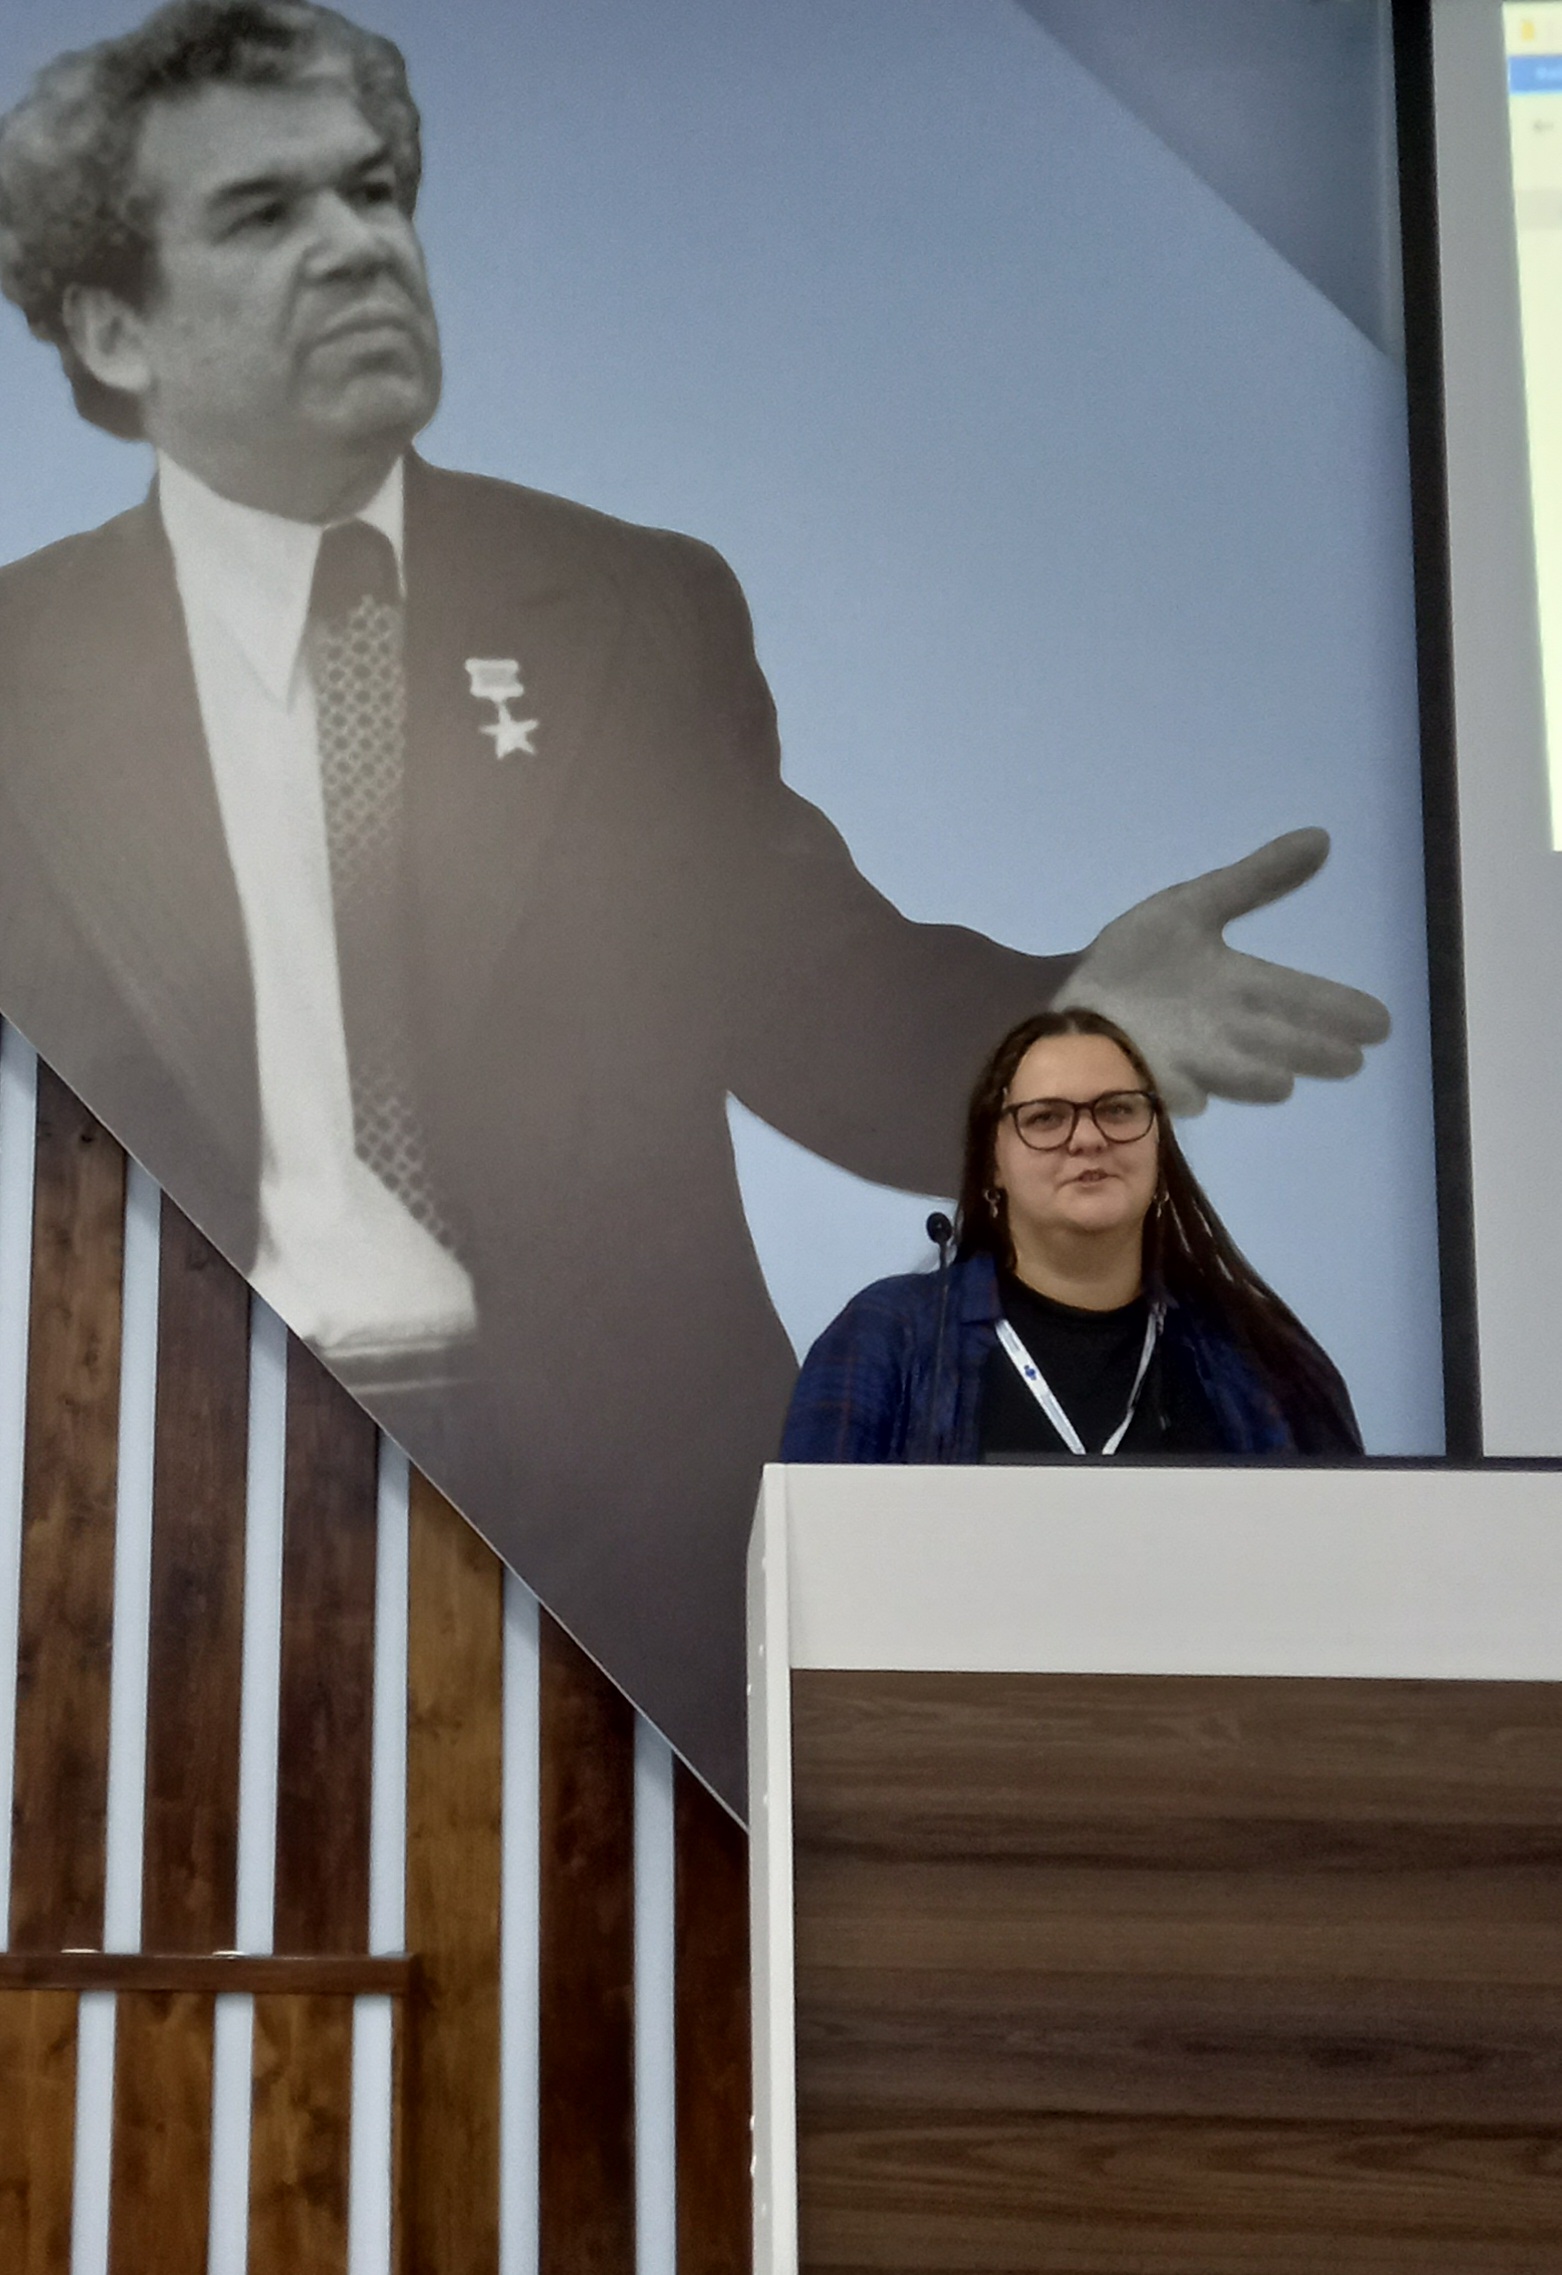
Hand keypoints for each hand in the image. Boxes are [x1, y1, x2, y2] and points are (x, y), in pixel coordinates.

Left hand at [1061, 828, 1389, 1114]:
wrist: (1079, 1003)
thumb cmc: (1139, 962)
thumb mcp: (1194, 907)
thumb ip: (1256, 880)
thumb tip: (1321, 838)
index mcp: (1235, 986)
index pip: (1294, 995)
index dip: (1335, 1008)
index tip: (1380, 1024)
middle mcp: (1220, 1028)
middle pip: (1274, 1040)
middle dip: (1308, 1050)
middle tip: (1351, 1060)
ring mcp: (1185, 1058)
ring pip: (1230, 1071)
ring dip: (1252, 1076)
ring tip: (1283, 1083)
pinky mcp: (1147, 1079)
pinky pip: (1166, 1090)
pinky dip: (1178, 1092)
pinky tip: (1191, 1096)